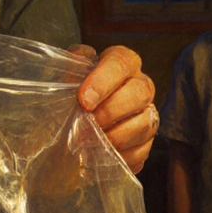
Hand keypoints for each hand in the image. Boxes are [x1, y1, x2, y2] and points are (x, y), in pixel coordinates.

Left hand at [69, 45, 155, 172]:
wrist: (69, 126)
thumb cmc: (70, 96)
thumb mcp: (65, 78)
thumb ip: (71, 66)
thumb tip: (82, 56)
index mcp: (122, 63)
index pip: (120, 63)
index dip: (103, 81)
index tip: (84, 100)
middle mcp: (140, 85)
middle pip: (140, 92)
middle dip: (112, 111)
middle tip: (89, 122)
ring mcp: (147, 114)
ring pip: (145, 123)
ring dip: (116, 136)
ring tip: (91, 142)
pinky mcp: (145, 142)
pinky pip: (142, 151)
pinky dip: (120, 156)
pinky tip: (100, 156)